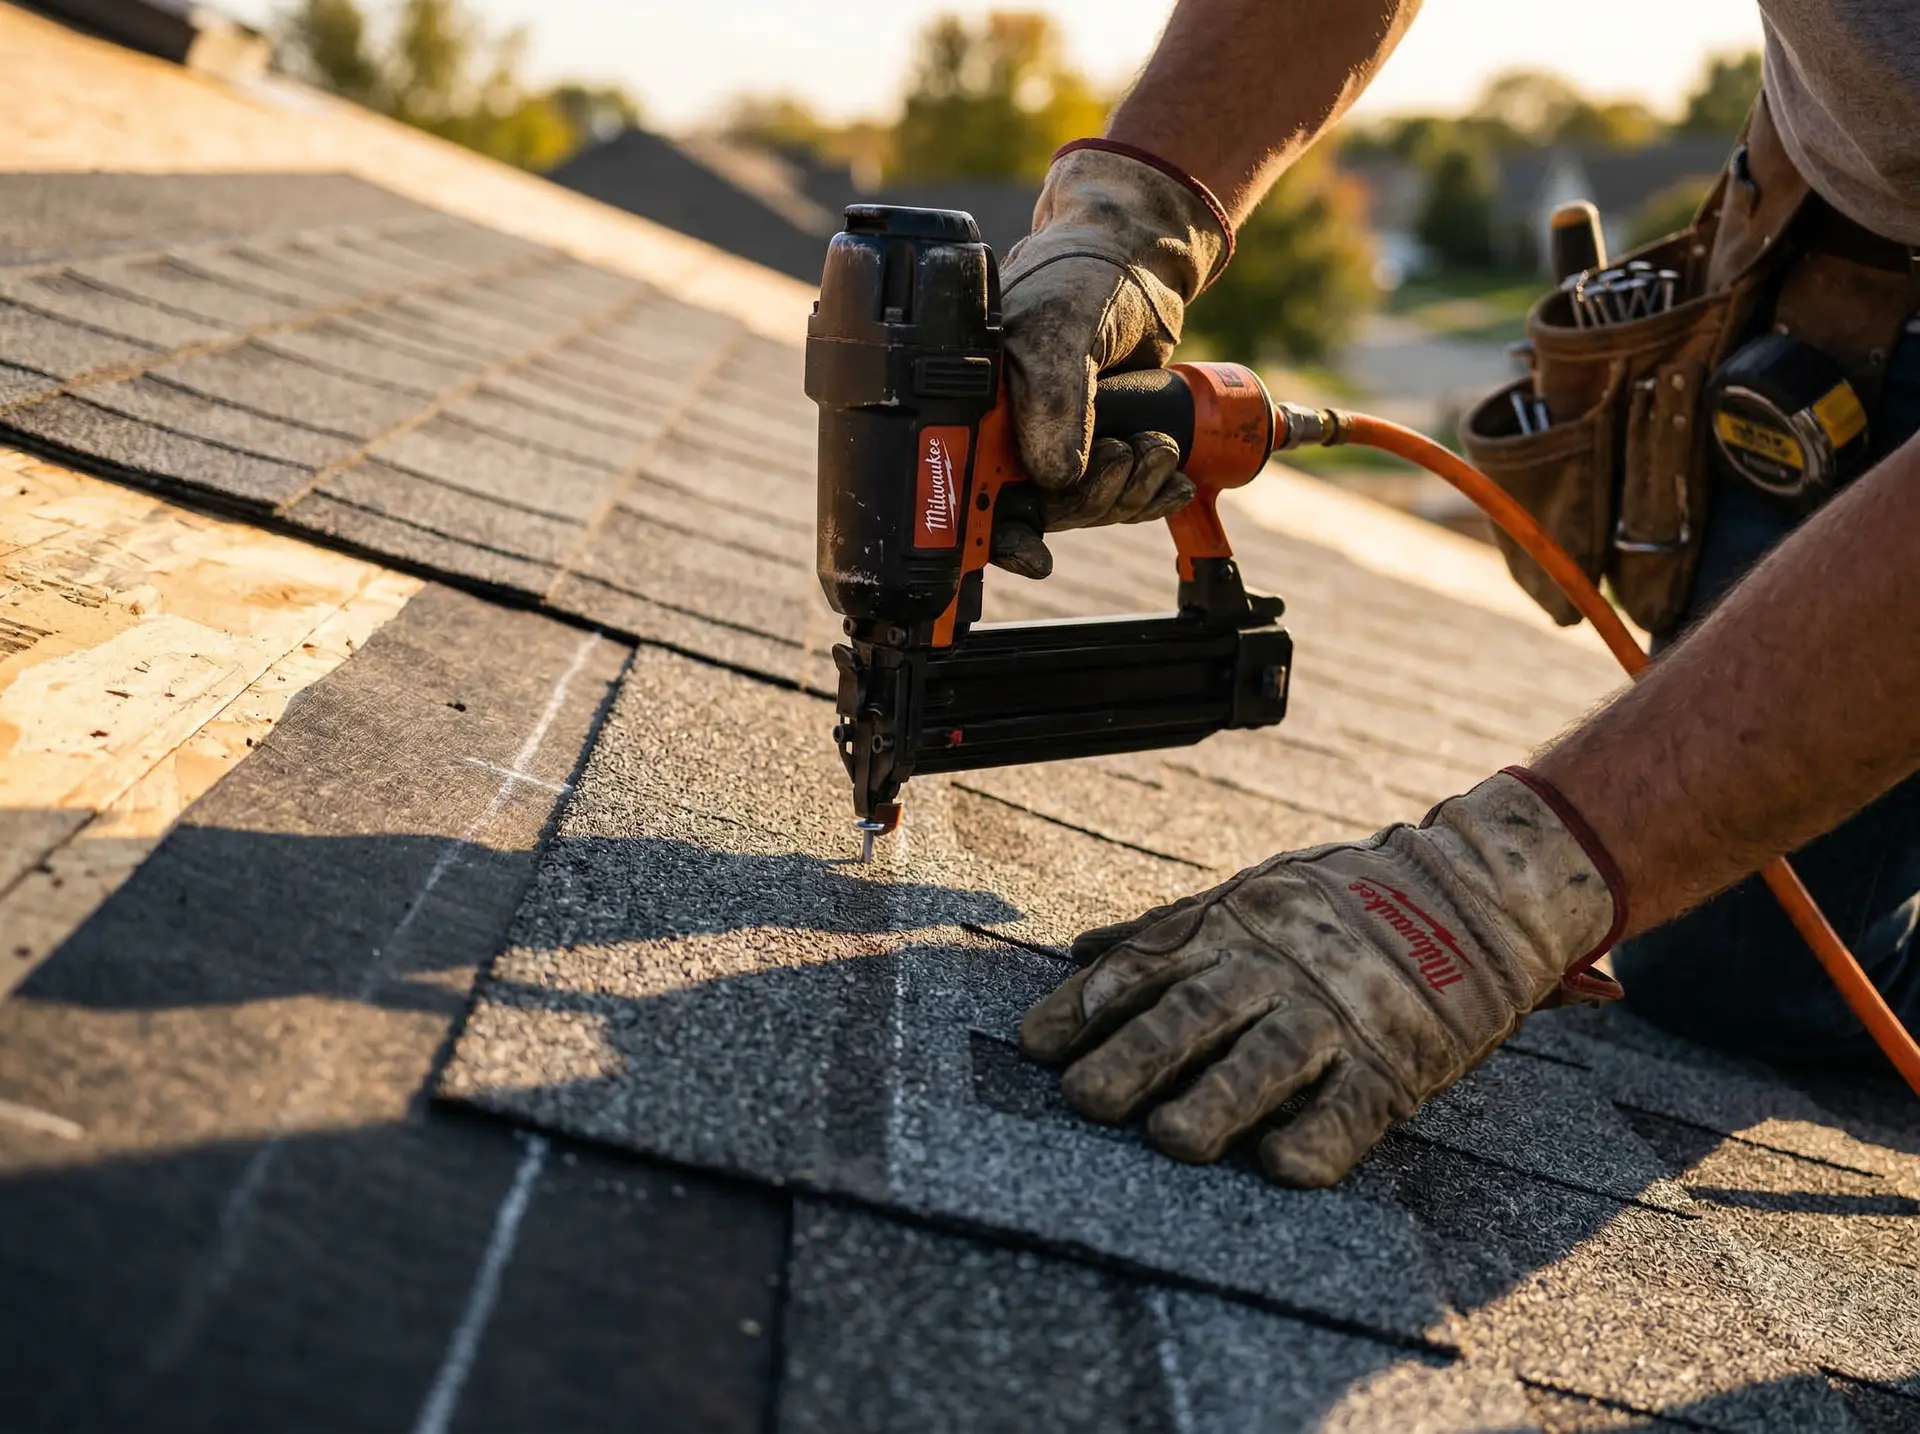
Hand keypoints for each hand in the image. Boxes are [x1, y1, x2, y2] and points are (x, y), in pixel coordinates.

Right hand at [990, 143, 1230, 578]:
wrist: (1140, 256)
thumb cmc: (1083, 273)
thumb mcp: (1062, 327)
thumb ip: (1054, 400)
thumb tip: (1056, 477)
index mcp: (971, 405)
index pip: (966, 491)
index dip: (998, 533)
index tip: (1034, 552)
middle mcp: (1003, 431)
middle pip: (1032, 511)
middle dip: (1088, 501)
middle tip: (1126, 458)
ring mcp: (1049, 441)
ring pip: (1080, 507)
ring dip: (1127, 494)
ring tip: (1159, 450)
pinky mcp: (1094, 445)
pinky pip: (1115, 495)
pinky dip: (1147, 493)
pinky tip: (1174, 477)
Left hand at [1019, 771, 1623, 1186]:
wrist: (1470, 895)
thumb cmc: (1337, 903)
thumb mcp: (1247, 895)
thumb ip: (1164, 931)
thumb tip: (1077, 956)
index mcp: (1231, 930)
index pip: (1144, 967)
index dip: (1086, 1006)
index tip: (1034, 1045)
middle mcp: (1275, 971)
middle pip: (1196, 1014)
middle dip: (1136, 1056)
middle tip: (1082, 1098)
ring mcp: (1336, 1017)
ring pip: (1268, 1063)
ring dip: (1218, 1102)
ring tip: (1170, 1140)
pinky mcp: (1395, 1062)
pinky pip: (1353, 1108)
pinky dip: (1318, 1138)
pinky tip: (1280, 1165)